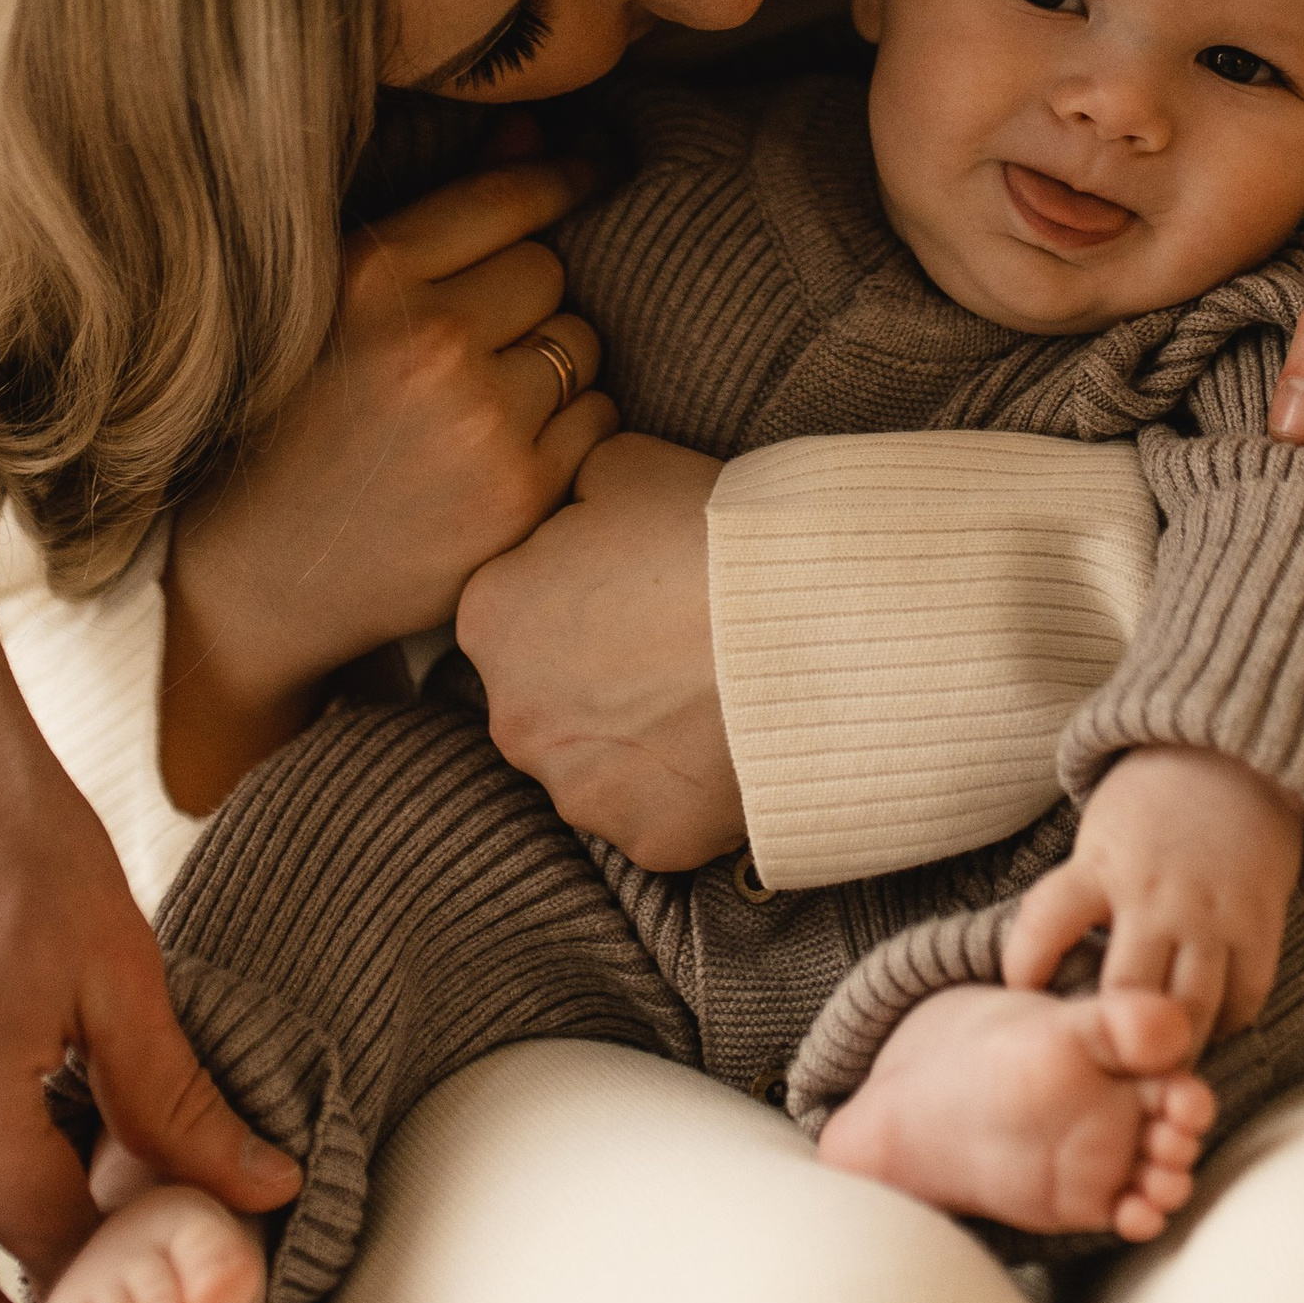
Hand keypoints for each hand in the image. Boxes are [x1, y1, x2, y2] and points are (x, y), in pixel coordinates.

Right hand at [163, 140, 617, 806]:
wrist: (255, 579)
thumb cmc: (292, 425)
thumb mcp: (339, 304)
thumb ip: (442, 218)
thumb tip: (536, 131)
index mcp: (372, 277)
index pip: (508, 200)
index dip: (562, 177)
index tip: (597, 165)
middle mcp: (431, 341)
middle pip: (550, 272)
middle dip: (524, 300)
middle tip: (470, 347)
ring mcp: (482, 422)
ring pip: (581, 344)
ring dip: (552, 365)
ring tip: (483, 403)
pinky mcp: (522, 495)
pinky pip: (600, 420)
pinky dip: (570, 431)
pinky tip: (506, 453)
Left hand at [456, 435, 744, 868]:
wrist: (812, 619)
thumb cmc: (710, 532)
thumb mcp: (621, 463)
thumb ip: (570, 490)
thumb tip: (571, 510)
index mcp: (491, 619)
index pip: (520, 603)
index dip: (582, 585)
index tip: (637, 578)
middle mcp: (512, 717)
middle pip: (550, 691)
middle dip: (601, 670)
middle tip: (677, 634)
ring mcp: (578, 789)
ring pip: (598, 761)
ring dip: (640, 733)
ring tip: (712, 687)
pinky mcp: (647, 839)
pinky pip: (659, 812)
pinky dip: (689, 785)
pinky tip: (731, 739)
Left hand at [1003, 746, 1303, 1055]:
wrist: (1237, 757)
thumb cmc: (1152, 805)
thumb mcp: (1100, 836)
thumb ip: (1082, 899)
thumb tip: (1045, 977)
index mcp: (1102, 865)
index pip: (1046, 921)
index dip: (1025, 965)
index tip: (1022, 995)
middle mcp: (1155, 895)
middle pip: (1126, 992)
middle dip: (1113, 1038)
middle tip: (1103, 1066)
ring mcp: (1212, 913)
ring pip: (1191, 1010)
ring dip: (1172, 1047)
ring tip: (1156, 1068)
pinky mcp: (1260, 924)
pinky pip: (1245, 997)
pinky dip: (1227, 1022)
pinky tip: (1209, 1027)